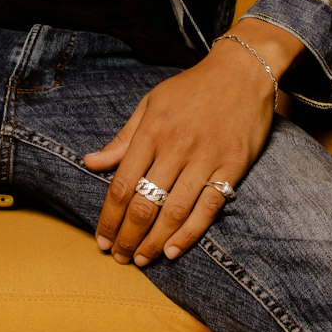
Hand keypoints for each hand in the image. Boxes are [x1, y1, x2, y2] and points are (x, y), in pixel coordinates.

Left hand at [83, 29, 291, 265]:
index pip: (123, 183)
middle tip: (120, 257)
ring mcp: (206, 158)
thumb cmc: (191, 88)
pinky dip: (190, 233)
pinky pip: (208, 207)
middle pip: (145, 203)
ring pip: (174, 210)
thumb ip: (123, 137)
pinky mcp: (232, 167)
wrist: (242, 71)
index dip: (109, 217)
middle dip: (128, 236)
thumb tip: (90, 162)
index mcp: (152, 131)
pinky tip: (173, 250)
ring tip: (142, 259)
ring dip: (155, 241)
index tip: (102, 239)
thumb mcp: (151, 103)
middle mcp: (176, 146)